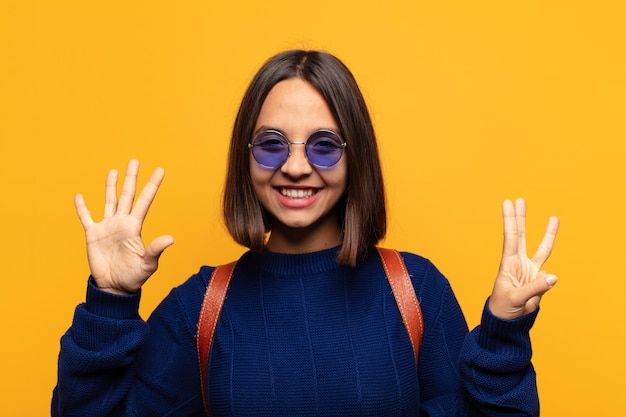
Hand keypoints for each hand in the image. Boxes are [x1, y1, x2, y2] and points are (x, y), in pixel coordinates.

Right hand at [74, 160, 174, 294]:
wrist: (115, 288)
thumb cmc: (134, 277)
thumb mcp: (147, 264)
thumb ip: (156, 249)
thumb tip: (171, 238)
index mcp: (135, 227)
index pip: (145, 201)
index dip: (152, 185)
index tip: (160, 170)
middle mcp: (122, 223)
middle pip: (127, 195)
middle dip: (131, 178)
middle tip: (135, 160)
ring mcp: (107, 227)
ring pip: (109, 201)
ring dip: (110, 186)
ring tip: (113, 171)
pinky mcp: (93, 235)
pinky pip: (86, 217)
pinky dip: (82, 208)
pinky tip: (79, 196)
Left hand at [488, 198, 559, 319]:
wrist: (507, 322)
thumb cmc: (504, 309)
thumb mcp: (516, 299)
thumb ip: (534, 289)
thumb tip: (553, 276)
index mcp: (508, 264)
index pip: (510, 236)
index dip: (510, 220)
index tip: (508, 203)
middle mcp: (518, 263)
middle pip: (520, 236)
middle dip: (520, 218)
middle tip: (519, 200)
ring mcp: (528, 270)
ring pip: (540, 248)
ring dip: (547, 233)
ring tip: (554, 217)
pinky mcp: (537, 280)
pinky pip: (547, 272)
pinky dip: (549, 276)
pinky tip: (547, 283)